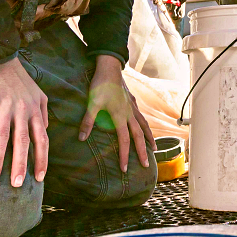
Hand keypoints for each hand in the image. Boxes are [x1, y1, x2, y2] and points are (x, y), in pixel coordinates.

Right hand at [0, 57, 48, 187]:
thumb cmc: (18, 78)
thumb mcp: (38, 94)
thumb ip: (42, 113)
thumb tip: (45, 131)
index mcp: (35, 110)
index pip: (42, 139)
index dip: (42, 159)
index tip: (39, 178)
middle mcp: (22, 110)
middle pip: (23, 141)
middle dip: (21, 164)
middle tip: (17, 186)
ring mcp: (4, 105)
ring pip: (2, 136)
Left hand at [79, 56, 151, 172]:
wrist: (110, 67)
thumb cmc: (100, 84)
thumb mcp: (92, 103)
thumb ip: (88, 121)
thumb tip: (82, 138)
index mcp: (120, 116)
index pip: (125, 140)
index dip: (124, 155)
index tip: (124, 169)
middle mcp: (129, 114)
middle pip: (139, 136)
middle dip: (142, 151)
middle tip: (146, 165)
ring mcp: (132, 107)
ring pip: (144, 126)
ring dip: (149, 138)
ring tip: (154, 148)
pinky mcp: (132, 101)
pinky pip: (141, 117)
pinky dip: (145, 125)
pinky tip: (145, 127)